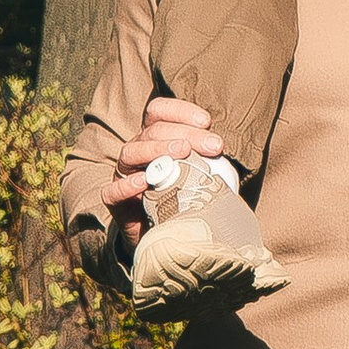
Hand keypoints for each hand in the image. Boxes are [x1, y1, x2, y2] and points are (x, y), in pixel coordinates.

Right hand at [104, 97, 226, 254]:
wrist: (167, 237)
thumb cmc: (187, 199)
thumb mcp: (202, 176)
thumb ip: (211, 161)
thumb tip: (236, 152)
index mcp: (156, 139)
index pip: (159, 113)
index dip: (180, 111)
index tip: (207, 121)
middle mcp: (138, 152)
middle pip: (153, 130)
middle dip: (185, 133)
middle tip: (214, 145)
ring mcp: (125, 175)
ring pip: (131, 152)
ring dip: (158, 149)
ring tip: (183, 152)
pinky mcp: (117, 203)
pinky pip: (112, 191)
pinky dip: (127, 185)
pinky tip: (144, 182)